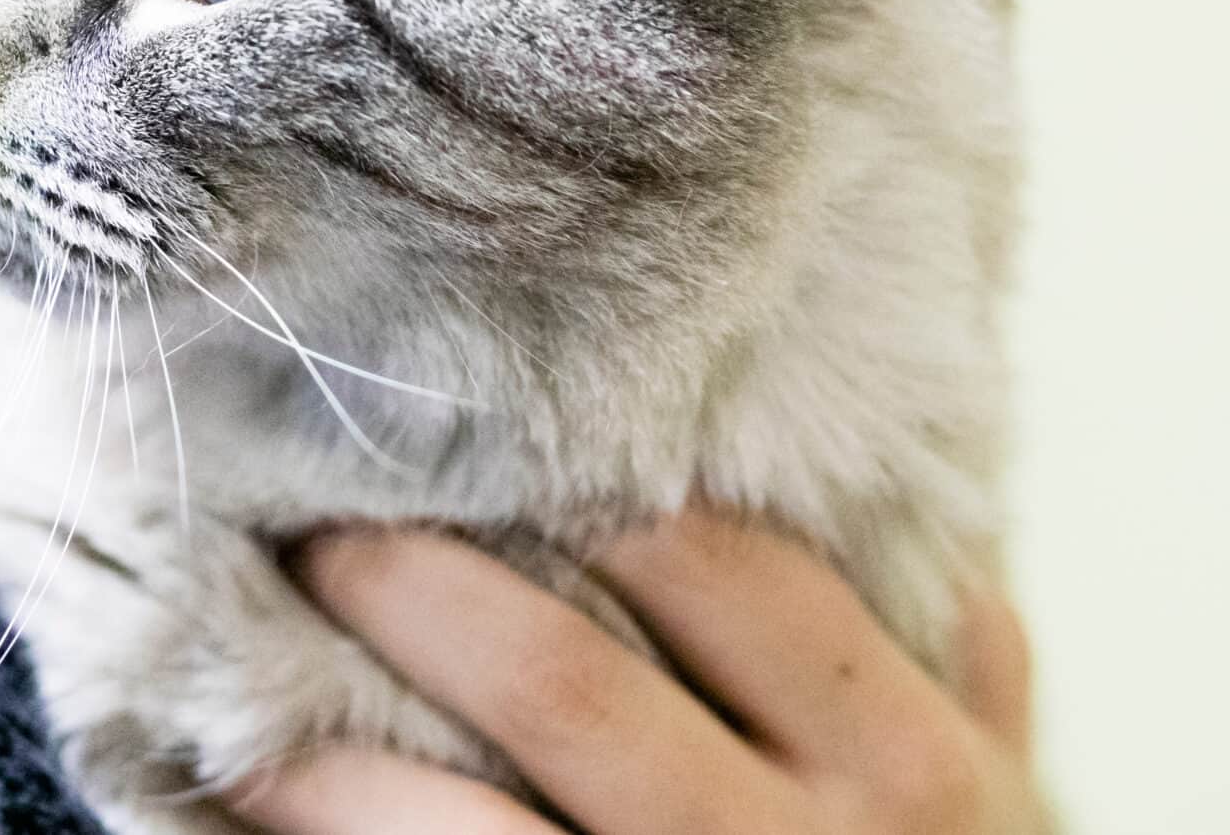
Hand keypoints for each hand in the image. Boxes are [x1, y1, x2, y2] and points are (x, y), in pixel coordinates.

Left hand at [223, 513, 1043, 834]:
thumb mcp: (996, 816)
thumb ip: (959, 673)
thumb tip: (918, 520)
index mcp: (904, 769)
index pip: (717, 567)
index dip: (571, 486)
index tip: (463, 434)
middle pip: (556, 681)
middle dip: (408, 589)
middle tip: (307, 528)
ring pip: (460, 829)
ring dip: (323, 753)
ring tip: (233, 681)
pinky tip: (252, 814)